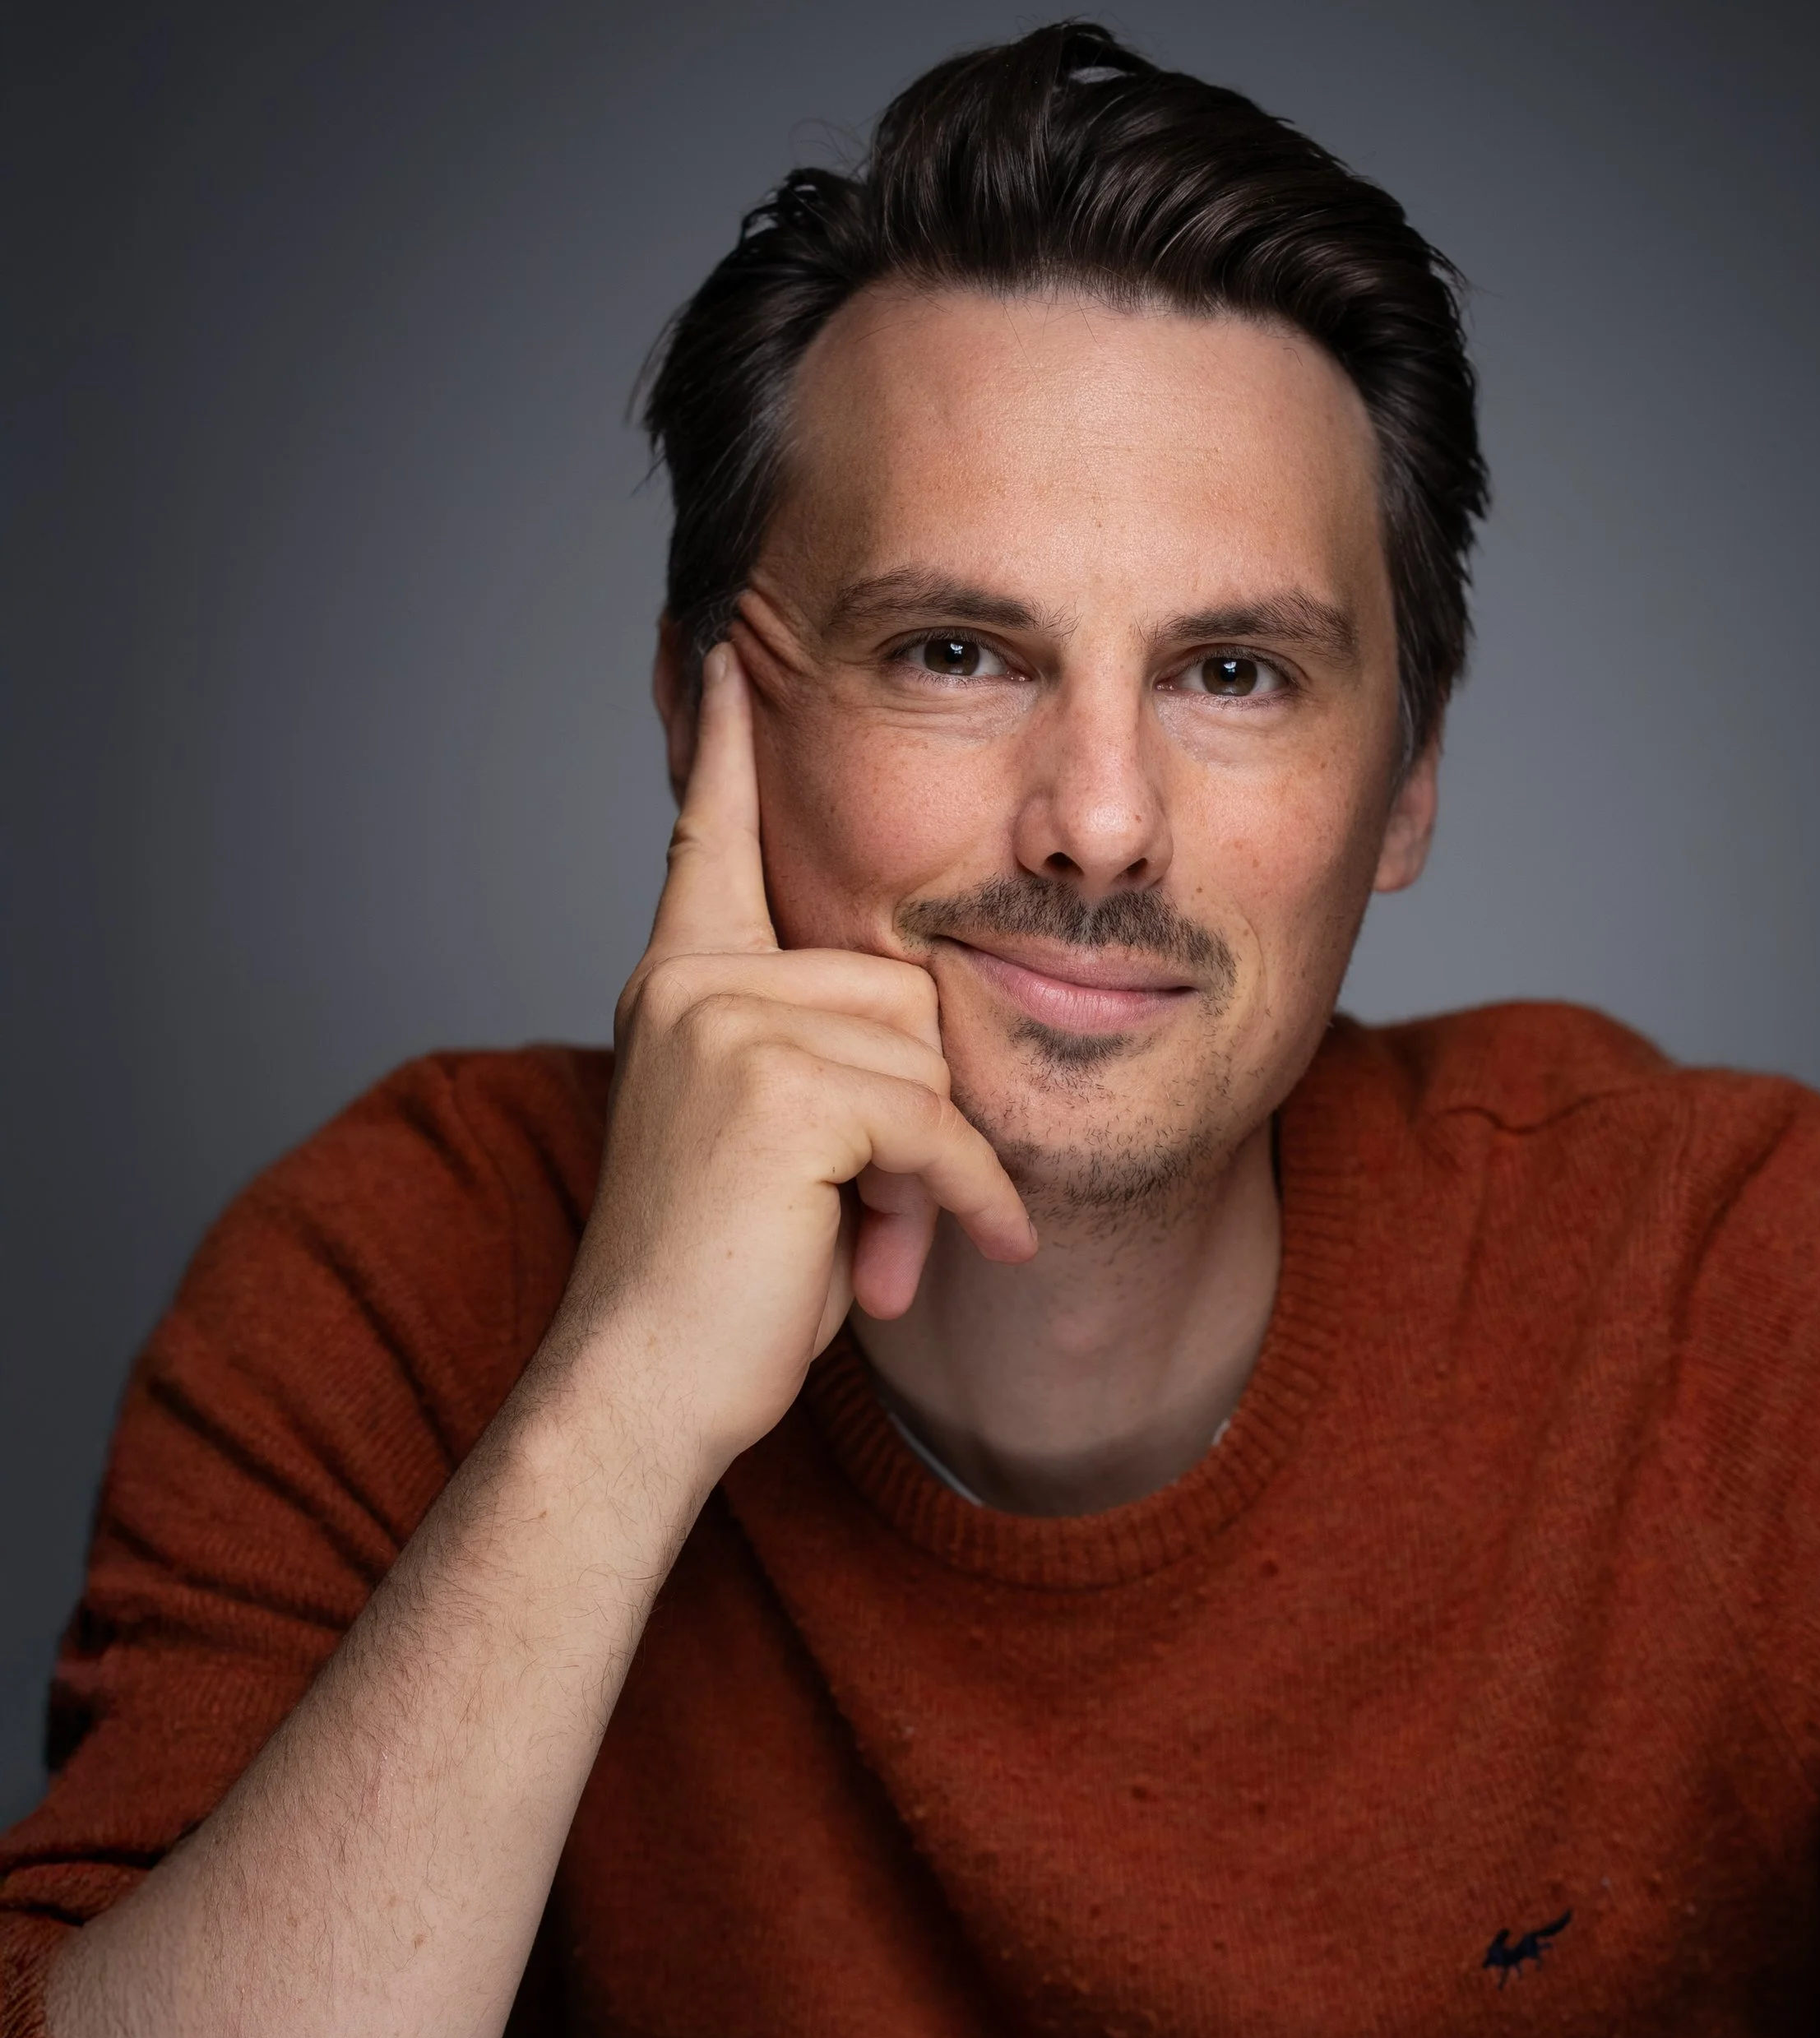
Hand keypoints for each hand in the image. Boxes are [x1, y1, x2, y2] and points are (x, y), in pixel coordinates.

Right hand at [551, 640, 1034, 1484]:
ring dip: (927, 1166)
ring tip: (858, 1241)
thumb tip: (919, 1016)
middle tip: (869, 1212)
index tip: (729, 649)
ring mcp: (730, 1027)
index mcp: (681, 984)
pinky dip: (958, 1200)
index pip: (712, 840)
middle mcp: (695, 985)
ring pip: (926, 1055)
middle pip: (901, 981)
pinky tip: (928, 1265)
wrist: (642, 1388)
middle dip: (916, 1108)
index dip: (730, 750)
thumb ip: (817, 1054)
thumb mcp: (770, 1144)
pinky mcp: (782, 1089)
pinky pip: (936, 1124)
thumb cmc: (717, 1282)